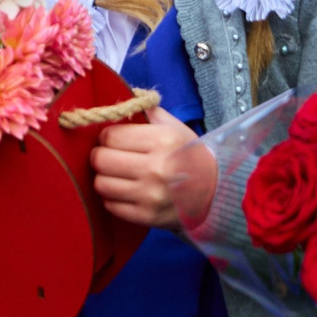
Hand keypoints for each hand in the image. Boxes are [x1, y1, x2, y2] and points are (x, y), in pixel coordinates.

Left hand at [89, 110, 198, 227]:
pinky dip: (113, 198)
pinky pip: (111, 206)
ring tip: (117, 175)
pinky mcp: (147, 217)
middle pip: (101, 160)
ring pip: (101, 184)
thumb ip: (147, 111)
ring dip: (104, 178)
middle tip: (110, 157)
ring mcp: (151, 195)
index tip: (112, 139)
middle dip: (101, 156)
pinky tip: (125, 192)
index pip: (110, 136)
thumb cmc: (190, 155)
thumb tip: (123, 99)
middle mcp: (156, 168)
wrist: (215, 194)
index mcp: (162, 140)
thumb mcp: (174, 128)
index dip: (106, 136)